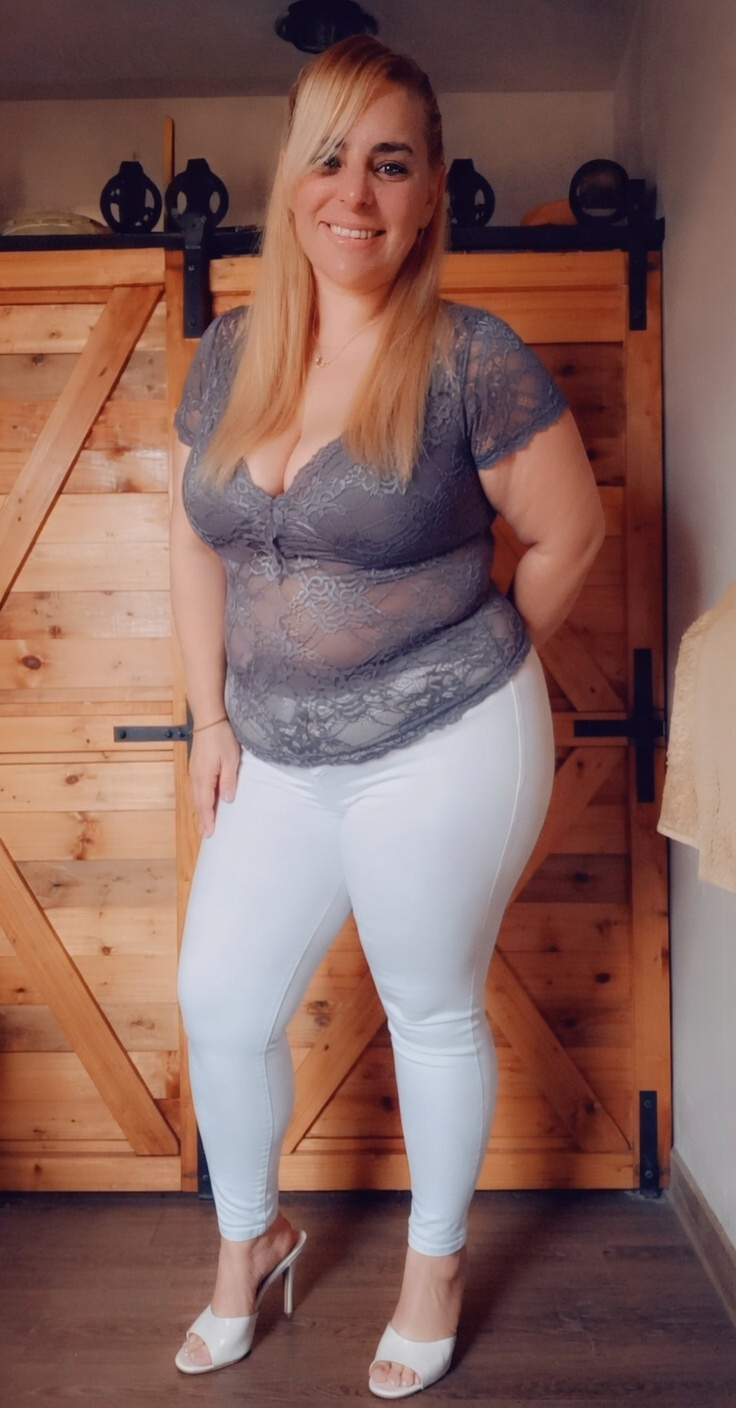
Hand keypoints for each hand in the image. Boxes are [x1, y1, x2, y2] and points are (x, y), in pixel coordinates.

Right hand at [188, 720, 240, 837]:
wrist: (209, 719)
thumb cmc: (221, 737)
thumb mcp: (230, 759)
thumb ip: (228, 780)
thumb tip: (227, 800)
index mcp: (204, 777)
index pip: (205, 804)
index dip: (208, 819)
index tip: (209, 834)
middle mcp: (195, 776)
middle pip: (198, 802)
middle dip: (202, 819)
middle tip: (205, 835)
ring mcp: (194, 771)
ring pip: (196, 796)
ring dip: (200, 810)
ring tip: (204, 823)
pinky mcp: (196, 766)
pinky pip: (196, 788)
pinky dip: (200, 799)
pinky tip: (204, 802)